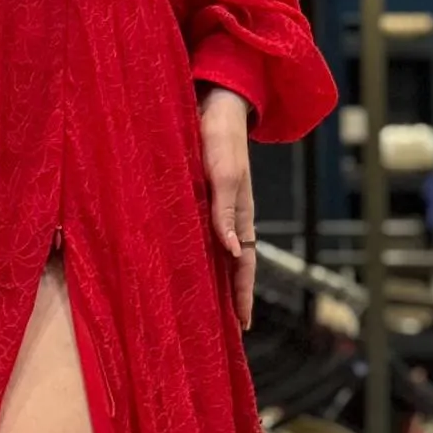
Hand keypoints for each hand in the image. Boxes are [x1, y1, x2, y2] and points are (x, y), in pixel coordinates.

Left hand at [197, 83, 256, 330]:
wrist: (213, 103)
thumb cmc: (218, 139)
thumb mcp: (223, 176)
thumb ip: (225, 213)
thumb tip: (230, 252)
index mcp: (242, 215)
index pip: (245, 266)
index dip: (243, 296)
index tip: (242, 326)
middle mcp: (231, 217)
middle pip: (234, 266)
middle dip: (231, 297)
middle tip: (226, 329)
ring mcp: (217, 208)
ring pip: (218, 253)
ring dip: (215, 279)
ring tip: (207, 307)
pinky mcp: (202, 197)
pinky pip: (203, 234)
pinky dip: (200, 255)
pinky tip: (187, 265)